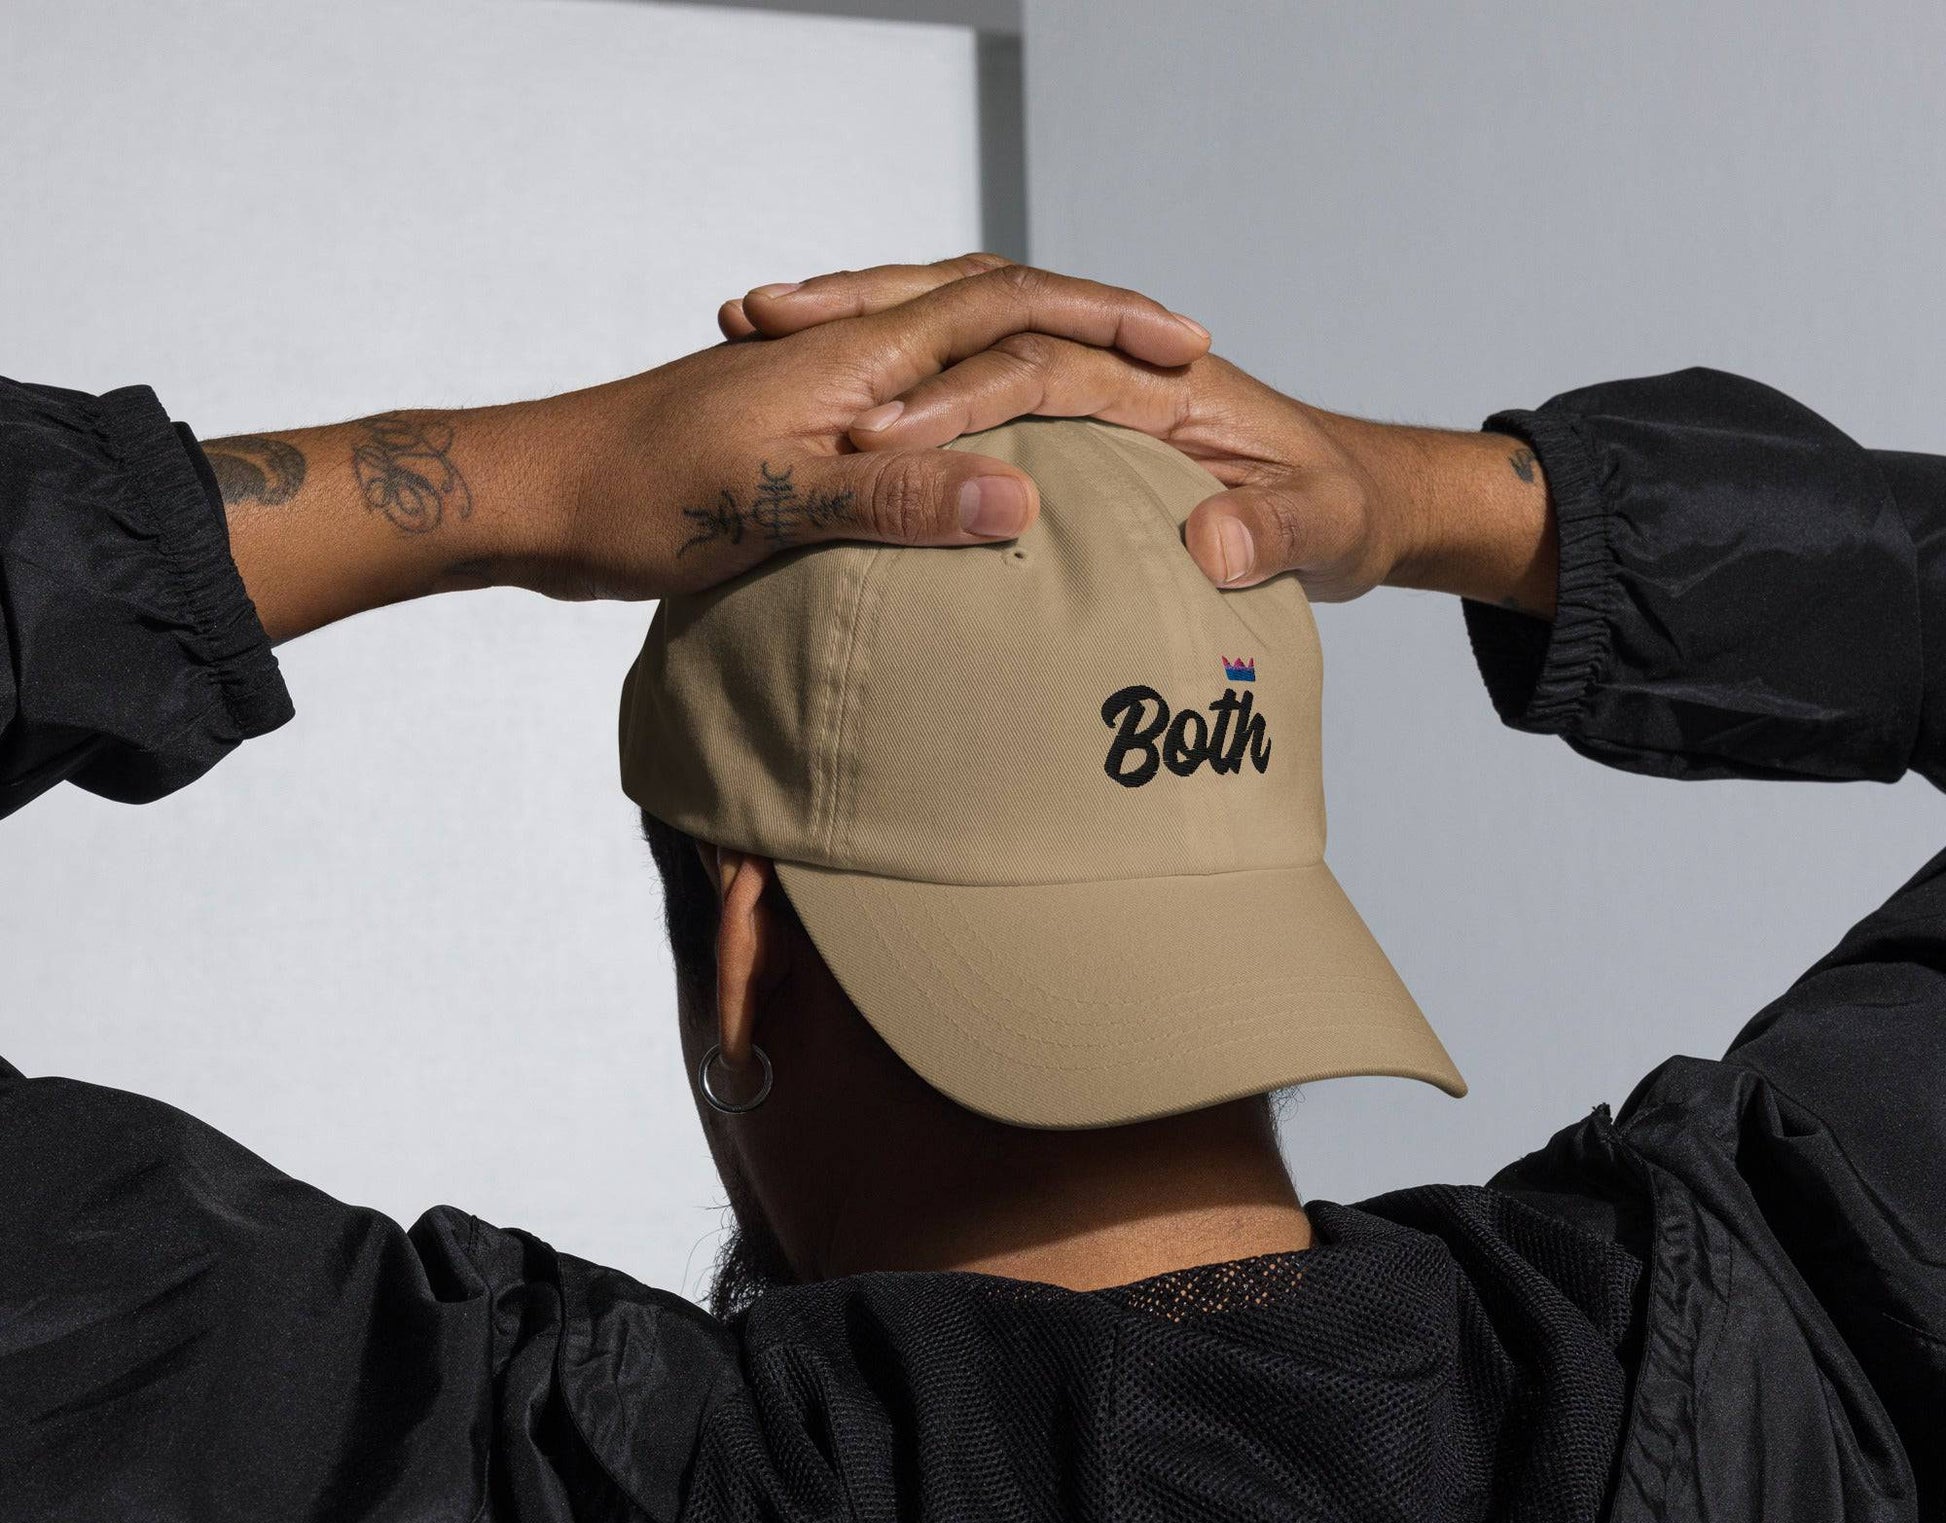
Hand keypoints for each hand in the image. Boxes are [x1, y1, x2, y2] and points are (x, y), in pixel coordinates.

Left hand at [511, 265, 1206, 599]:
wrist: (531, 495)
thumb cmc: (636, 499)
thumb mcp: (773, 508)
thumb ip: (897, 502)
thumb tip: (1021, 498)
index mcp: (856, 360)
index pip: (1008, 307)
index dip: (1103, 320)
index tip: (1184, 346)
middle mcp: (843, 355)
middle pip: (987, 302)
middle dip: (1084, 317)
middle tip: (1166, 348)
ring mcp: (813, 385)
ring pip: (944, 342)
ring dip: (1025, 345)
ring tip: (1092, 377)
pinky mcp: (788, 426)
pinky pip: (904, 394)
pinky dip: (960, 399)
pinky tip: (965, 443)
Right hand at [723, 258, 1555, 612]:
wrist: (1371, 500)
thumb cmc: (1347, 511)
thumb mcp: (1328, 531)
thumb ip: (1276, 534)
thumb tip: (1212, 540)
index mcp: (1170, 385)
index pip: (1041, 368)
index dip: (956, 400)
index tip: (874, 436)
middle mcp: (1120, 370)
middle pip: (975, 321)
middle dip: (872, 323)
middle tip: (763, 325)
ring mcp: (1091, 389)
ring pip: (959, 336)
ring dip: (864, 329)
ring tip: (761, 327)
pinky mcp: (1077, 419)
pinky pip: (971, 382)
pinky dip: (896, 379)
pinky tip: (823, 406)